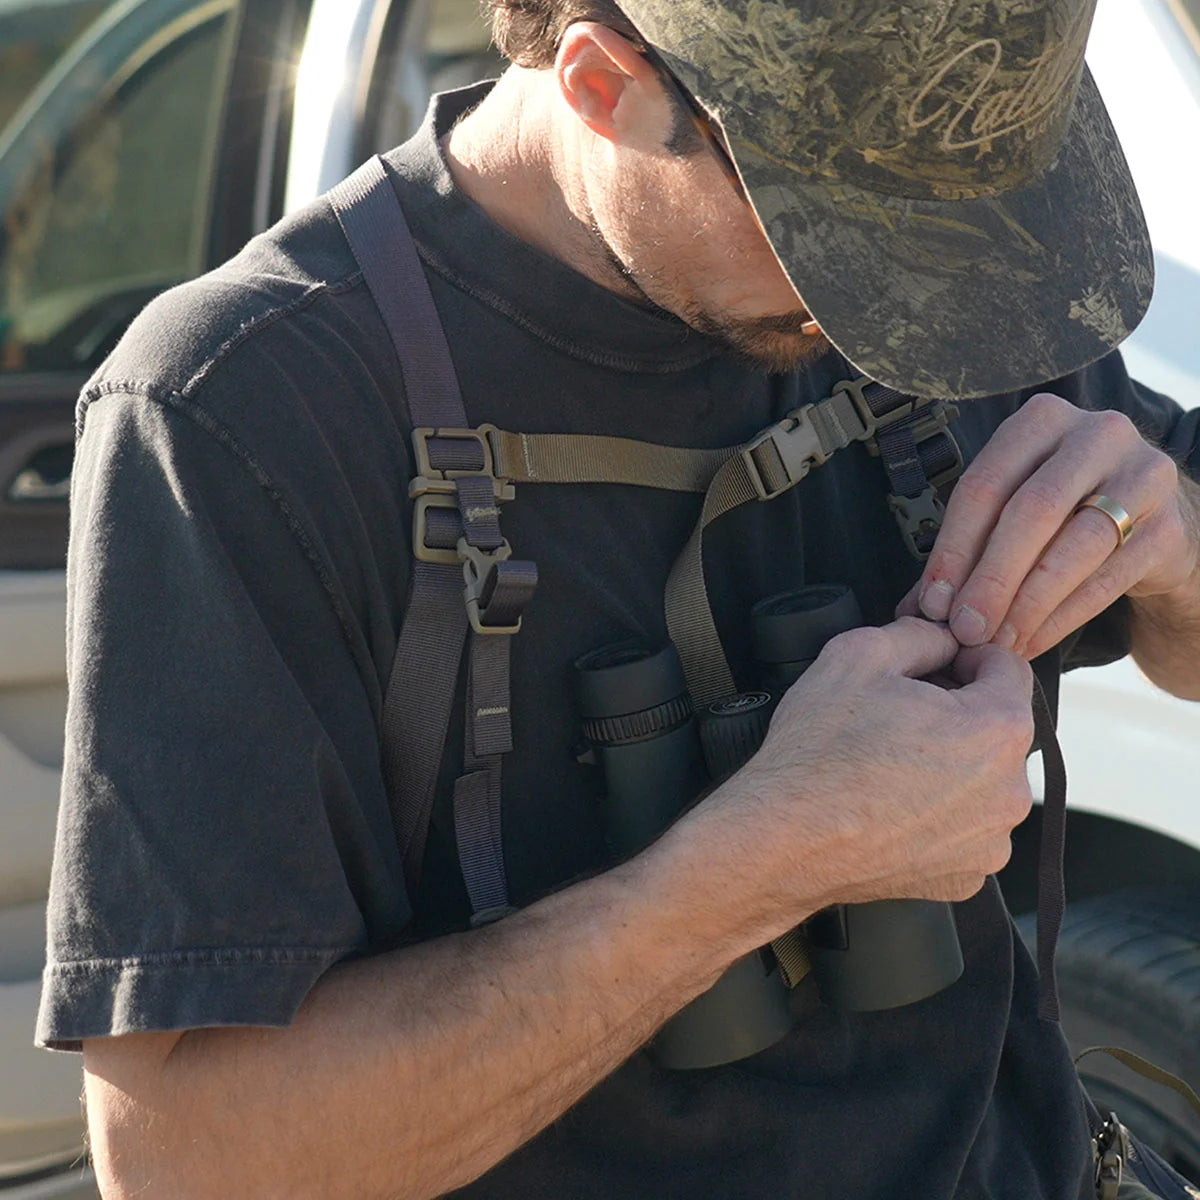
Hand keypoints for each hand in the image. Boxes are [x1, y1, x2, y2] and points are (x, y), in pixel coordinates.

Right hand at [704, 618, 1034, 926]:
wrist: (784, 839)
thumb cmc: (818, 753)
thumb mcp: (858, 654)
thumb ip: (918, 632)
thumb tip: (941, 637)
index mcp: (997, 728)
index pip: (1008, 668)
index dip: (964, 657)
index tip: (930, 669)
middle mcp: (1008, 790)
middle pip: (996, 728)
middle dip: (956, 714)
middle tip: (896, 717)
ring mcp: (990, 840)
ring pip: (981, 781)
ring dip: (950, 766)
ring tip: (889, 765)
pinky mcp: (966, 876)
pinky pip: (964, 828)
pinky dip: (937, 815)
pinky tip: (892, 804)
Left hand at [897, 393, 1198, 658]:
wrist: (1150, 527)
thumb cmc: (1063, 516)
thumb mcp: (1013, 513)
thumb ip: (967, 550)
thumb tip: (916, 610)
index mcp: (1042, 420)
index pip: (984, 485)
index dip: (953, 549)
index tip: (933, 602)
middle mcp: (1098, 433)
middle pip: (1030, 512)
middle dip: (991, 579)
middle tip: (964, 629)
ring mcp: (1143, 475)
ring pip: (1074, 547)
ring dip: (1027, 604)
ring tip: (996, 643)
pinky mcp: (1169, 525)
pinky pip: (1108, 578)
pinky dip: (1062, 617)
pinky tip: (1032, 641)